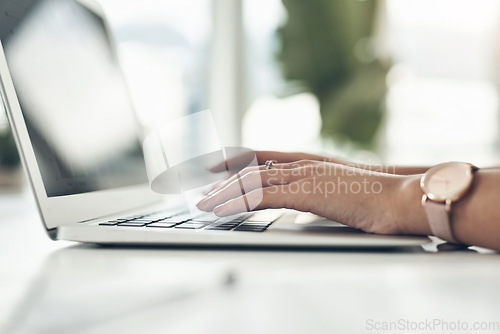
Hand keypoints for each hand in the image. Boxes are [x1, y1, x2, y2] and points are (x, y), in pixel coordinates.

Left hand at [197, 159, 418, 234]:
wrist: (398, 197)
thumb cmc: (375, 198)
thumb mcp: (339, 192)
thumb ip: (318, 191)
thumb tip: (307, 200)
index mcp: (308, 163)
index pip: (263, 159)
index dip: (236, 161)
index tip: (216, 167)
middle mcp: (301, 164)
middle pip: (251, 169)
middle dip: (222, 179)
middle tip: (201, 187)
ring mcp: (302, 176)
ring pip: (251, 181)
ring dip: (223, 193)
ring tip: (203, 203)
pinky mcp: (304, 192)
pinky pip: (261, 196)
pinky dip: (237, 202)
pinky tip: (221, 210)